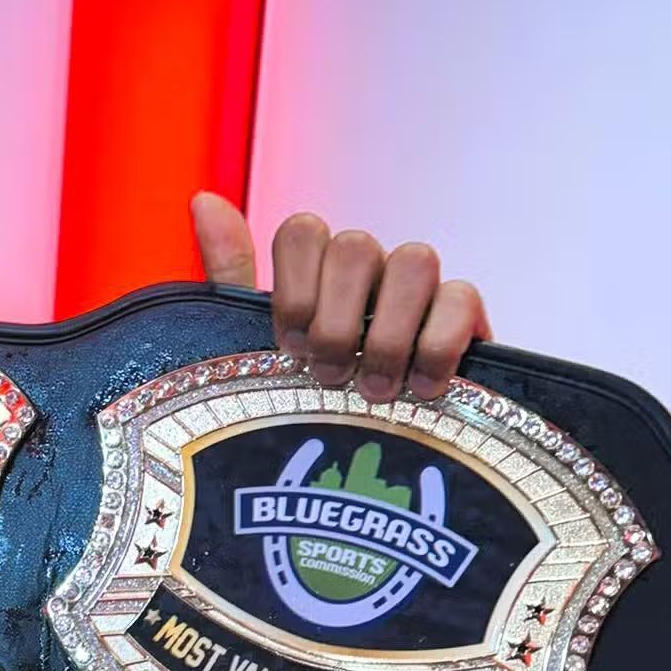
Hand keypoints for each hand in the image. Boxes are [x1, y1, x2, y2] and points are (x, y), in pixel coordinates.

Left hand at [191, 191, 490, 404]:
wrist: (365, 471)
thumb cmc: (309, 403)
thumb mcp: (256, 350)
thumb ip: (232, 277)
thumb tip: (204, 200)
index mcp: (316, 271)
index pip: (302, 231)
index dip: (292, 290)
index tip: (288, 350)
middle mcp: (368, 269)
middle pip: (355, 247)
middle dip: (336, 321)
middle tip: (327, 377)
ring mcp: (419, 287)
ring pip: (414, 261)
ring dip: (387, 334)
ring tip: (373, 390)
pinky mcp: (466, 314)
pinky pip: (461, 297)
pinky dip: (438, 344)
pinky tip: (421, 388)